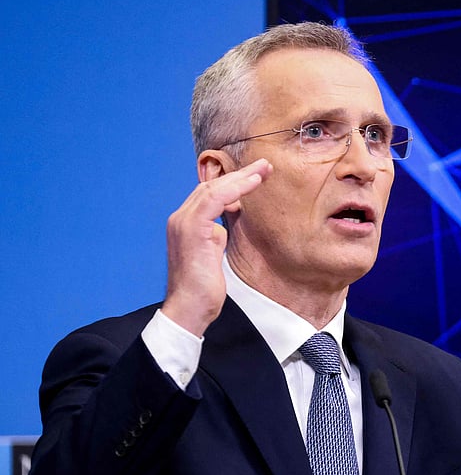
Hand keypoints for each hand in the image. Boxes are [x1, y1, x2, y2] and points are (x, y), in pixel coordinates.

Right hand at [161, 159, 271, 336]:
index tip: (257, 177)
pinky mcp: (191, 230)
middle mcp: (181, 219)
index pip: (210, 194)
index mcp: (186, 223)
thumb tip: (222, 227)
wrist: (189, 309)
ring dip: (241, 178)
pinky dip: (234, 189)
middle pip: (212, 186)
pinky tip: (252, 183)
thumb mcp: (212, 255)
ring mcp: (184, 223)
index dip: (234, 183)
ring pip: (214, 189)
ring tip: (264, 170)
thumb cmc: (203, 288)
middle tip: (265, 166)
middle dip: (240, 175)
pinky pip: (214, 200)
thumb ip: (215, 236)